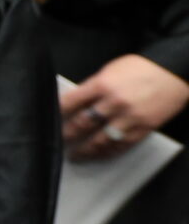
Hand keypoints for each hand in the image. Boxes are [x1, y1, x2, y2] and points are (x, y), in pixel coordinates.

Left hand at [61, 56, 188, 159]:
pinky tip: (99, 155)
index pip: (70, 102)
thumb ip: (93, 87)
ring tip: (76, 155)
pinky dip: (108, 152)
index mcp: (102, 84)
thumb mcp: (111, 70)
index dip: (57, 114)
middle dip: (67, 135)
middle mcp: (113, 102)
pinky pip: (122, 145)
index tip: (48, 121)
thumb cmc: (142, 68)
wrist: (175, 71)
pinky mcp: (144, 128)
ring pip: (100, 140)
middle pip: (82, 124)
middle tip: (59, 141)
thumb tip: (76, 102)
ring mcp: (129, 117)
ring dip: (85, 150)